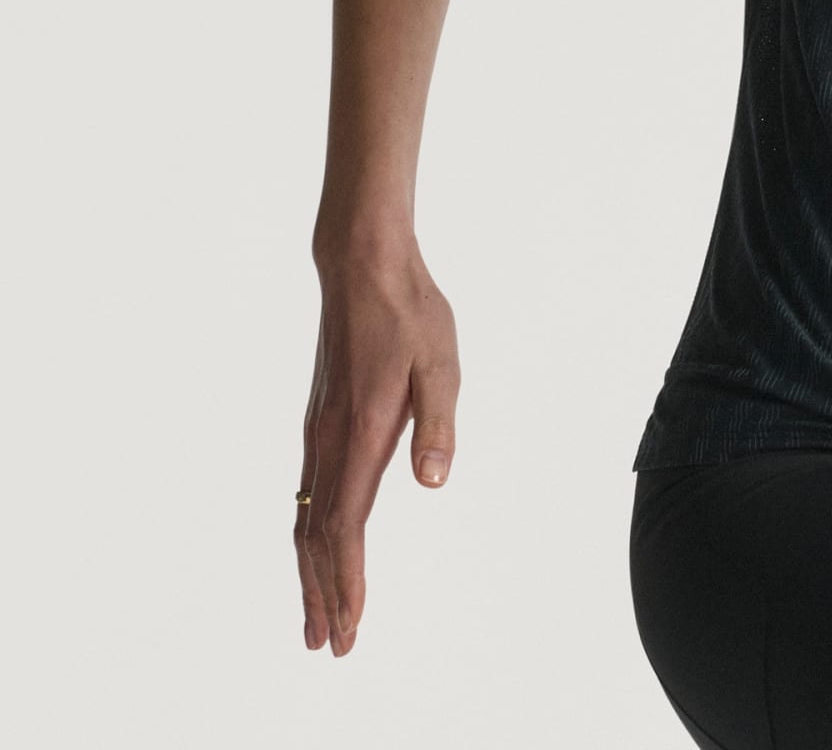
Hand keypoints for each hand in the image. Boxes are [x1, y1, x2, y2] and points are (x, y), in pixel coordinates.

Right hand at [296, 243, 460, 655]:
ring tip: (315, 618)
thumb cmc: (409, 312)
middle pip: (318, 537)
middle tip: (330, 647)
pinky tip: (315, 549)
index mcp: (362, 433)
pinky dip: (308, 536)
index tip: (350, 627)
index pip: (348, 526)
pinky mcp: (319, 421)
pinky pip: (307, 493)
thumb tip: (434, 483)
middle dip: (323, 595)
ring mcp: (319, 432)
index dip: (348, 581)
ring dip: (310, 573)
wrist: (362, 267)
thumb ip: (439, 424)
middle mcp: (330, 441)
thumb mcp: (442, 362)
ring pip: (306, 518)